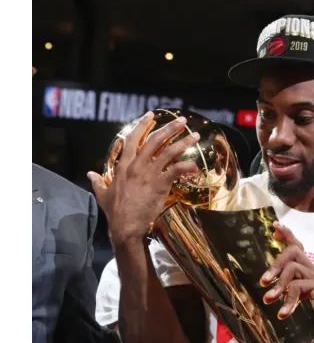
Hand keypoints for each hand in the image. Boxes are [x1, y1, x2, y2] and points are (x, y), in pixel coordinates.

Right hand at [88, 112, 199, 247]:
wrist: (125, 227)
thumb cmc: (115, 212)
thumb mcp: (103, 194)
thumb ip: (97, 182)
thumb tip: (89, 175)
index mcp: (123, 166)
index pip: (132, 139)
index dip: (142, 125)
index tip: (151, 115)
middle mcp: (136, 166)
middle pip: (154, 140)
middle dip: (169, 127)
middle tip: (181, 120)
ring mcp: (148, 174)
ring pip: (168, 152)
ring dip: (183, 142)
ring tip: (194, 136)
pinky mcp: (160, 184)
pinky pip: (176, 170)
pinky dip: (187, 166)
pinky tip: (195, 166)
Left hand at [260, 221, 313, 336]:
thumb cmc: (309, 317)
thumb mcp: (294, 297)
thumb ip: (285, 286)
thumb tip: (267, 281)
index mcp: (307, 270)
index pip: (298, 247)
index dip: (287, 235)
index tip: (275, 226)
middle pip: (293, 252)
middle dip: (276, 264)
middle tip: (264, 281)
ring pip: (293, 268)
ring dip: (278, 285)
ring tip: (268, 299)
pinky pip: (298, 286)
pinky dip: (287, 300)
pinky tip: (282, 313)